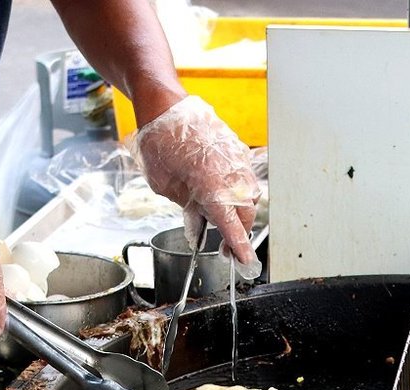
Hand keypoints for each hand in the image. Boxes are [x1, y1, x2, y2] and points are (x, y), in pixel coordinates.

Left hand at [132, 96, 261, 278]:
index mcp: (211, 186)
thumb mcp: (165, 186)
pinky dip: (237, 193)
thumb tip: (200, 224)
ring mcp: (238, 161)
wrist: (166, 106)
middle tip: (226, 249)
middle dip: (237, 234)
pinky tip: (222, 196)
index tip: (246, 263)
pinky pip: (244, 180)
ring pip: (249, 199)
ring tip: (221, 221)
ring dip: (239, 214)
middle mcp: (230, 175)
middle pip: (245, 215)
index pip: (230, 225)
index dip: (239, 246)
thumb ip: (188, 208)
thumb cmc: (160, 142)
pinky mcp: (239, 152)